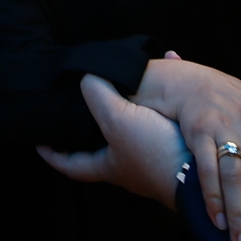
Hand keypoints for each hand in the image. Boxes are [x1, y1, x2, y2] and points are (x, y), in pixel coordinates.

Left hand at [37, 75, 187, 210]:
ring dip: (132, 101)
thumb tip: (86, 76)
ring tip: (131, 76)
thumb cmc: (155, 153)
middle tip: (87, 99)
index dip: (53, 153)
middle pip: (102, 142)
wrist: (200, 170)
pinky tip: (171, 71)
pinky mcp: (175, 142)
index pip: (71, 164)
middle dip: (95, 121)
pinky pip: (163, 112)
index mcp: (108, 165)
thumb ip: (99, 97)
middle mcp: (128, 162)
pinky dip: (163, 93)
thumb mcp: (118, 122)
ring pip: (134, 122)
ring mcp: (152, 153)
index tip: (40, 141)